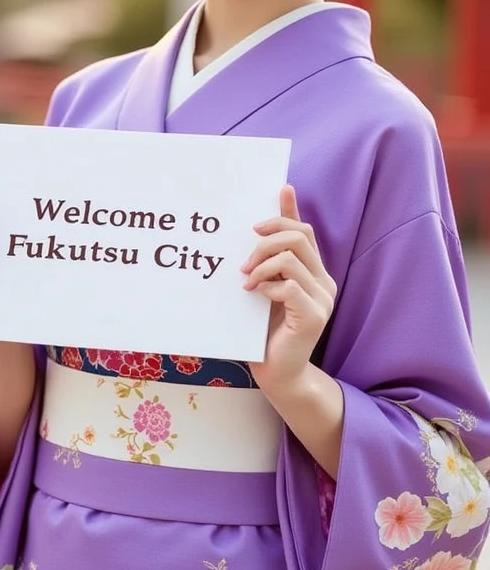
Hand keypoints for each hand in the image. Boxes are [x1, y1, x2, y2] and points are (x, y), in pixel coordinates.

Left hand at [242, 185, 336, 397]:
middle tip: (244, 260)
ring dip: (261, 265)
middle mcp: (324, 282)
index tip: (274, 196)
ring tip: (246, 280)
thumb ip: (268, 260)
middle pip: (299, 237)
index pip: (304, 230)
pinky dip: (267, 286)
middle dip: (266, 240)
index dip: (287, 212)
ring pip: (291, 259)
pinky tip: (255, 296)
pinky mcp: (314, 316)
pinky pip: (288, 286)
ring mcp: (323, 299)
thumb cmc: (266, 330)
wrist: (277, 373)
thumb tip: (257, 233)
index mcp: (315, 272)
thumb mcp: (267, 287)